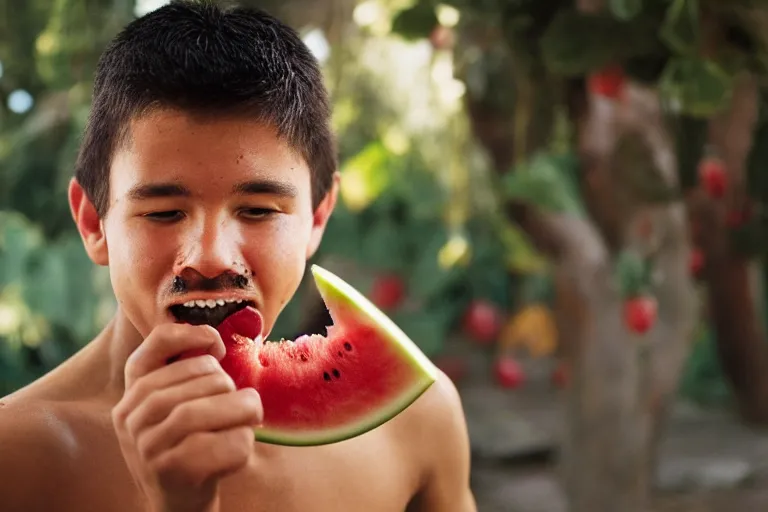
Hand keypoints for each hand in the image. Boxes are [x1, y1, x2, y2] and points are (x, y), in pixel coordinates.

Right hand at [112, 323, 262, 511]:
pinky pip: (214, 446)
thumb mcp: (179, 404)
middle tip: (242, 403)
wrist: (179, 502)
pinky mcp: (168, 472)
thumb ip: (190, 374)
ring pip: (200, 411)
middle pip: (196, 375)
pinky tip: (243, 444)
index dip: (193, 334)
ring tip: (250, 418)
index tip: (218, 347)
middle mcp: (132, 415)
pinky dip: (240, 441)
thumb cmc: (190, 443)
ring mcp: (146, 445)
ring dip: (240, 410)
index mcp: (134, 390)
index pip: (158, 342)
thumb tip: (216, 340)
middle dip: (229, 385)